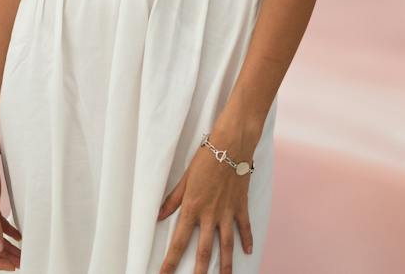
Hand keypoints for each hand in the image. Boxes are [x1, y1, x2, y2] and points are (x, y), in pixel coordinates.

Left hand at [157, 130, 255, 273]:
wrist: (232, 143)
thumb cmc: (206, 157)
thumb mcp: (185, 178)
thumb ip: (172, 200)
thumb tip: (158, 216)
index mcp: (192, 207)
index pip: (179, 241)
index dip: (170, 261)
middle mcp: (210, 214)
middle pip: (203, 249)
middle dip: (198, 271)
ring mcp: (227, 211)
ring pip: (226, 244)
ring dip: (224, 264)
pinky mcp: (241, 205)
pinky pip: (244, 227)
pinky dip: (247, 240)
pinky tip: (247, 252)